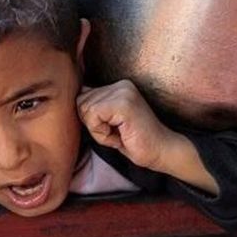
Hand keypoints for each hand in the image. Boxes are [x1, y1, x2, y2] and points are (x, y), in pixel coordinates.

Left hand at [78, 80, 218, 194]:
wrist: (162, 151)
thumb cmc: (136, 141)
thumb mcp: (109, 121)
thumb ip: (95, 108)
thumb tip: (73, 98)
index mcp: (118, 86)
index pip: (82, 97)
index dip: (92, 120)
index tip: (114, 128)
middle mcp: (120, 84)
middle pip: (80, 103)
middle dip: (93, 125)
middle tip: (118, 133)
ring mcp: (123, 92)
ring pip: (85, 111)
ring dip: (98, 131)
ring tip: (120, 134)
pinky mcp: (123, 104)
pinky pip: (93, 117)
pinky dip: (102, 134)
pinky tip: (120, 135)